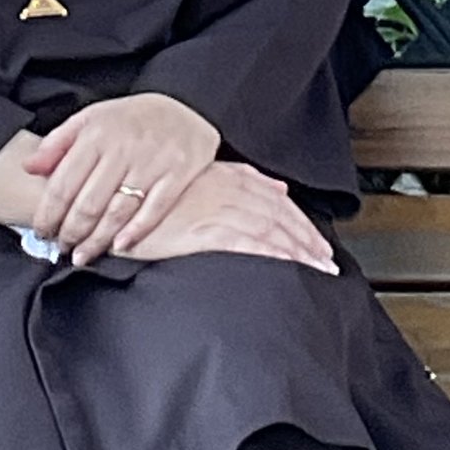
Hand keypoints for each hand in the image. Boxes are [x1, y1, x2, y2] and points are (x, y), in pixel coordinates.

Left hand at [26, 92, 220, 264]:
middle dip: (69, 232)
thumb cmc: (130, 120)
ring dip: (96, 240)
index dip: (48, 213)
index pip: (63, 183)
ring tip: (81, 255)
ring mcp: (152, 162)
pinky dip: (135, 232)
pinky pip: (153, 210)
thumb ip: (58, 143)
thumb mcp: (91, 118)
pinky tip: (119, 246)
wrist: (183, 112)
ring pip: (117, 212)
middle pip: (88, 203)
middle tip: (61, 247)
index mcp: (97, 133)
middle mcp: (123, 148)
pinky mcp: (178, 174)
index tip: (41, 231)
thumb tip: (29, 167)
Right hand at [126, 162, 337, 274]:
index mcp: (232, 178)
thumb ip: (243, 180)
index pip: (278, 203)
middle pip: (281, 218)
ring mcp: (219, 210)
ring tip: (316, 271)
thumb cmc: (157, 193)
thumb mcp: (203, 178)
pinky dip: (272, 255)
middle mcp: (231, 191)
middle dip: (308, 241)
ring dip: (298, 251)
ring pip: (271, 231)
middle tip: (328, 264)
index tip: (320, 245)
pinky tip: (286, 267)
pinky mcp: (205, 231)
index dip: (303, 224)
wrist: (121, 198)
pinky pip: (248, 244)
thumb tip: (278, 189)